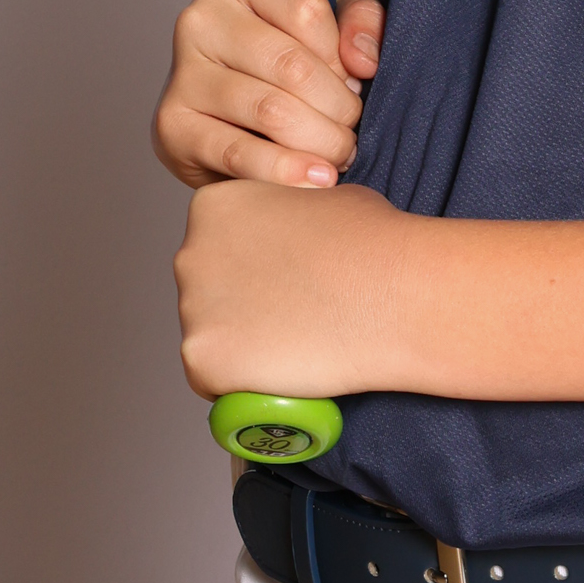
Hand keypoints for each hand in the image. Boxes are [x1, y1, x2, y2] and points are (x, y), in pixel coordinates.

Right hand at [153, 0, 384, 191]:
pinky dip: (285, 171)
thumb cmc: (283, 57)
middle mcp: (199, 18)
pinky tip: (316, 179)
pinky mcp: (172, 125)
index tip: (352, 78)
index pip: (306, 8)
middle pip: (291, 64)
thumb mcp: (331, 20)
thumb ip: (360, 20)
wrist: (228, 113)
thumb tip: (363, 59)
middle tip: (352, 127)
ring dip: (321, 141)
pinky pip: (238, 153)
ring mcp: (181, 72)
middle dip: (338, 106)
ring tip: (340, 153)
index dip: (341, 53)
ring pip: (271, 111)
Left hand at [175, 178, 407, 400]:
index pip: (216, 244)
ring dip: (242, 344)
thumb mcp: (321, 198)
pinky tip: (281, 371)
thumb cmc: (372, 242)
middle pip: (205, 291)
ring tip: (294, 343)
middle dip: (240, 306)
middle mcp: (191, 253)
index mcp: (214, 207)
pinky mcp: (202, 359)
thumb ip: (289, 214)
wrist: (393, 293)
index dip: (251, 267)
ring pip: (208, 337)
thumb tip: (297, 232)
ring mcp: (192, 309)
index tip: (283, 281)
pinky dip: (240, 384)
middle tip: (290, 316)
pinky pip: (211, 381)